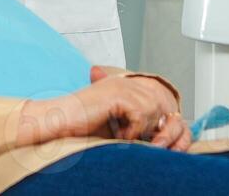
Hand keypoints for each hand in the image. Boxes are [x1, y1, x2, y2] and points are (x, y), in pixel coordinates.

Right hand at [17, 66, 189, 150]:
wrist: (57, 124)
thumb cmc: (81, 128)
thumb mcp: (119, 127)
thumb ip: (139, 124)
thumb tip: (165, 134)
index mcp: (128, 86)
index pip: (162, 98)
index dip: (171, 123)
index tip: (169, 144)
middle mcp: (127, 82)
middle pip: (163, 103)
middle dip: (163, 129)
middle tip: (151, 146)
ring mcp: (121, 85)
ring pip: (154, 109)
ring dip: (144, 130)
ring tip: (126, 139)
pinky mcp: (116, 94)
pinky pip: (140, 114)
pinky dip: (132, 130)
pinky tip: (118, 136)